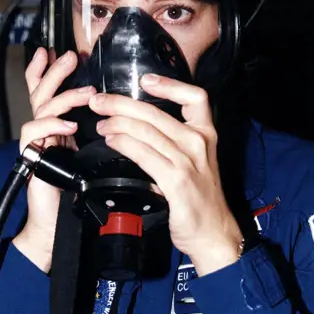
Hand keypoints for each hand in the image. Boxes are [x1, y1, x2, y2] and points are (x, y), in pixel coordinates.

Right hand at [13, 48, 95, 271]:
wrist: (59, 224)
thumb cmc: (79, 191)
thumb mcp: (94, 156)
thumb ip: (101, 135)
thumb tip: (124, 116)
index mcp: (60, 127)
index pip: (52, 93)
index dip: (52, 72)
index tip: (62, 52)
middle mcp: (46, 130)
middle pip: (43, 91)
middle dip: (56, 72)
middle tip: (71, 57)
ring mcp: (37, 142)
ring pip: (41, 106)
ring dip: (65, 96)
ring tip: (86, 93)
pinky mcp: (31, 156)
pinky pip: (34, 132)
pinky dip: (52, 124)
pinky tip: (68, 125)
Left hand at [90, 74, 242, 275]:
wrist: (214, 233)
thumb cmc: (201, 198)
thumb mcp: (196, 161)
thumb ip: (174, 143)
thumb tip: (137, 127)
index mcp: (206, 134)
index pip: (196, 97)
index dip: (169, 84)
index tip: (145, 80)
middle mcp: (199, 143)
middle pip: (157, 113)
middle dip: (122, 104)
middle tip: (99, 102)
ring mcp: (188, 162)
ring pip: (147, 132)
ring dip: (117, 124)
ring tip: (101, 124)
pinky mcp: (177, 181)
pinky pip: (145, 155)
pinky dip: (124, 144)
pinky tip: (112, 142)